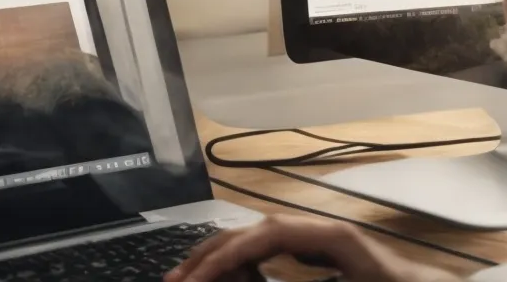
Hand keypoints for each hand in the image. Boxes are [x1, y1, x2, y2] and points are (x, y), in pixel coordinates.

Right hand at [167, 215, 459, 281]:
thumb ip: (305, 278)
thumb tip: (258, 265)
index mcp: (331, 235)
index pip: (266, 236)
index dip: (228, 255)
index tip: (198, 279)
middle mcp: (320, 230)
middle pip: (254, 231)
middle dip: (211, 254)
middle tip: (175, 281)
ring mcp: (317, 240)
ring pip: (256, 239)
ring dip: (220, 257)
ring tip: (187, 277)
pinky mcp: (316, 254)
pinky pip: (269, 252)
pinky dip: (241, 262)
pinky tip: (223, 275)